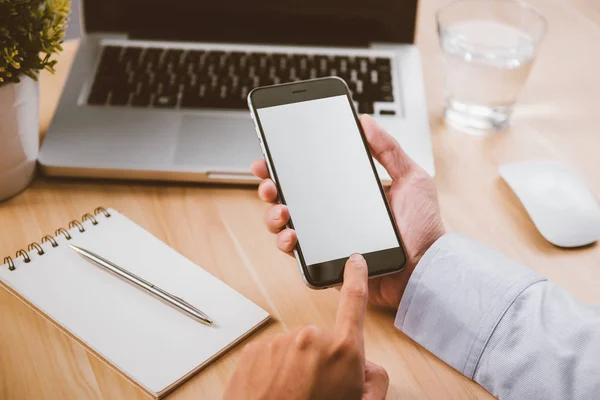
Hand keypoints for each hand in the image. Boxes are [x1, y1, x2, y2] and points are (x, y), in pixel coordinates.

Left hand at [224, 255, 388, 399]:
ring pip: (294, 351)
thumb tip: (365, 365)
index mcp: (342, 350)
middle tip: (316, 391)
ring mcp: (279, 343)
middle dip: (321, 362)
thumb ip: (374, 379)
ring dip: (295, 369)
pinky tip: (275, 393)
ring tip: (292, 396)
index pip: (354, 301)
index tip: (355, 261)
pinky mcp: (255, 351)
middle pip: (322, 341)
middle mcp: (310, 338)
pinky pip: (272, 357)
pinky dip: (274, 373)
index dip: (357, 278)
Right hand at [250, 115, 444, 308]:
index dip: (285, 167)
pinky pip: (299, 255)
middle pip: (289, 199)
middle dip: (270, 188)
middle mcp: (331, 216)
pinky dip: (287, 245)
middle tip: (269, 183)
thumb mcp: (411, 178)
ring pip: (286, 226)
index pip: (308, 176)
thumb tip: (366, 121)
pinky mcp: (328, 263)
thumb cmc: (423, 227)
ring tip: (281, 212)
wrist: (427, 267)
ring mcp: (327, 240)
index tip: (269, 157)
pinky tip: (292, 236)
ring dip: (273, 216)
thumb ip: (388, 150)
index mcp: (346, 193)